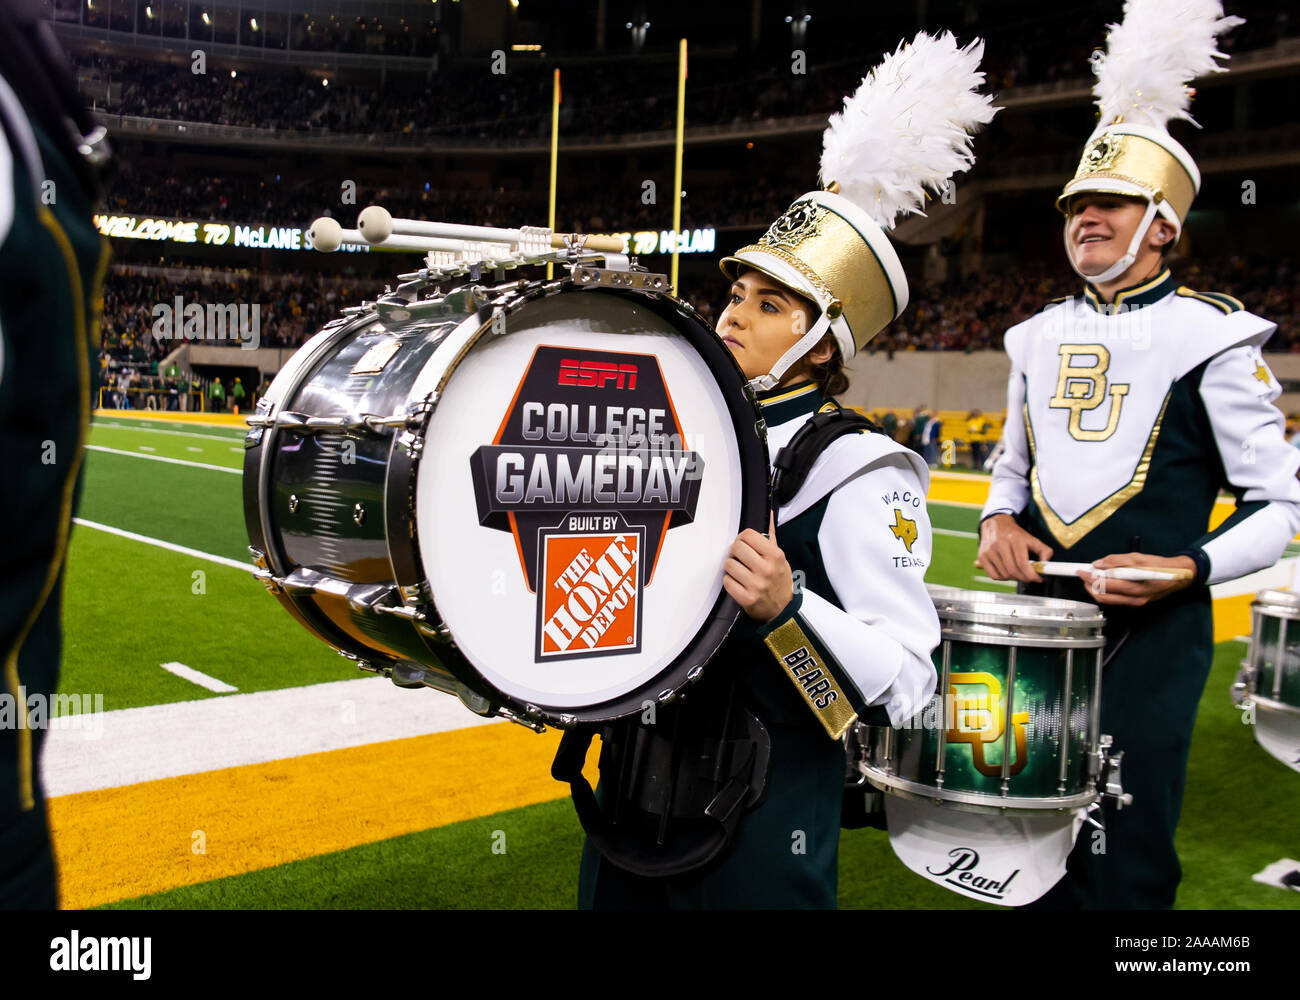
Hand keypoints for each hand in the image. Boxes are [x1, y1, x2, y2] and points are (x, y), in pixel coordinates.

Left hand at [722, 512, 793, 621]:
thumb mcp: (779, 557)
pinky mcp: (747, 598)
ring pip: (729, 565)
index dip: (742, 538)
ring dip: (731, 567)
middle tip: (739, 558)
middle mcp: (767, 569)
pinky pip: (727, 582)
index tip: (744, 544)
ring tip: (739, 571)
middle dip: (734, 552)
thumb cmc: (778, 579)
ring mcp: (757, 585)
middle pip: (736, 548)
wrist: (783, 608)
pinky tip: (738, 583)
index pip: (748, 535)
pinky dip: (730, 582)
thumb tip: (767, 513)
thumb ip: (770, 535)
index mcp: (775, 555)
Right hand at [977, 513, 1052, 582]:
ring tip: (1018, 573)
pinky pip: (994, 575)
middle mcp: (1000, 544)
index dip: (1031, 575)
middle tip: (1029, 578)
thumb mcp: (1032, 539)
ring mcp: (989, 551)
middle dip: (1024, 578)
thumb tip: (1046, 565)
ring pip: (1004, 575)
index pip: (1022, 563)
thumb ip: (1044, 551)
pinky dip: (1002, 578)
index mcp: (1014, 539)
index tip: (1038, 578)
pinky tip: (1007, 572)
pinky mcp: (982, 556)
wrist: (996, 524)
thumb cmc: (1015, 534)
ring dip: (1014, 578)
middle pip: (1013, 571)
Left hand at [1079, 552, 1197, 606]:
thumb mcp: (1138, 558)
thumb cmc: (1160, 566)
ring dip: (1096, 590)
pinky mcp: (1136, 604)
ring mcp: (1136, 603)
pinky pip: (1116, 600)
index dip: (1091, 578)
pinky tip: (1104, 583)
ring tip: (1091, 578)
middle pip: (1104, 596)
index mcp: (1136, 586)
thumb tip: (1099, 563)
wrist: (1178, 576)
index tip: (1082, 571)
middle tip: (1084, 575)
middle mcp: (1135, 598)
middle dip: (1090, 586)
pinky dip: (1107, 592)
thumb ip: (1117, 561)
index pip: (1106, 584)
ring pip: (1109, 600)